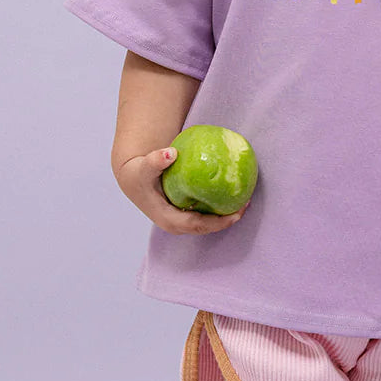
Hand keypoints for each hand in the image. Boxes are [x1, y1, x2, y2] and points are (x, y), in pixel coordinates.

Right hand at [114, 147, 247, 234]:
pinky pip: (206, 214)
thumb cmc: (139, 172)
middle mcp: (176, 224)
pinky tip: (233, 195)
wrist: (133, 177)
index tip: (236, 213)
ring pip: (208, 223)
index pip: (198, 225)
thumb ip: (155, 161)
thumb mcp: (144, 167)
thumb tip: (170, 153)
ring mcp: (181, 221)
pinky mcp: (185, 214)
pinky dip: (220, 207)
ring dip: (227, 215)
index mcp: (169, 219)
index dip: (218, 222)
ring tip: (245, 200)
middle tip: (247, 204)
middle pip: (207, 227)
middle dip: (228, 219)